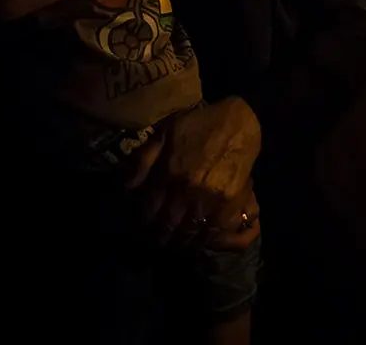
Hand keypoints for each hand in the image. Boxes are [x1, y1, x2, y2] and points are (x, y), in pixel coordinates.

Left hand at [126, 97, 261, 246]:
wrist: (238, 122)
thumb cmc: (198, 125)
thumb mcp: (163, 134)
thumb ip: (142, 161)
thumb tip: (128, 188)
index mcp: (169, 175)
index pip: (149, 212)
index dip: (141, 225)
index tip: (139, 230)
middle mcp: (189, 192)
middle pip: (168, 228)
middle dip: (159, 238)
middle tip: (155, 242)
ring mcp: (211, 200)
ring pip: (190, 234)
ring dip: (180, 243)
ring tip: (175, 244)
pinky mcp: (231, 203)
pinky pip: (215, 231)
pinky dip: (205, 240)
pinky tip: (199, 240)